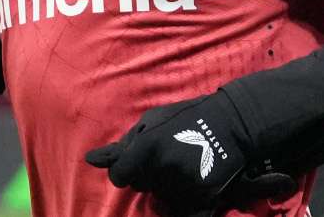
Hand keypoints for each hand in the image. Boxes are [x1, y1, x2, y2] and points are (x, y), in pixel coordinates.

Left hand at [87, 92, 323, 216]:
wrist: (232, 123)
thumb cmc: (186, 117)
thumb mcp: (152, 120)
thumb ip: (121, 145)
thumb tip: (90, 160)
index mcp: (147, 147)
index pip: (119, 176)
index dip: (124, 171)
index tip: (136, 165)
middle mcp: (164, 169)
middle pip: (140, 186)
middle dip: (147, 175)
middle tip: (167, 157)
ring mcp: (185, 186)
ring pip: (160, 199)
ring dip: (165, 187)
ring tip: (182, 166)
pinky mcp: (204, 199)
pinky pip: (182, 214)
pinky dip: (182, 208)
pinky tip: (187, 189)